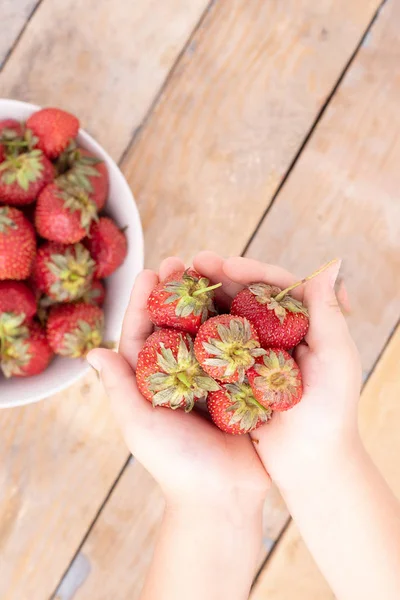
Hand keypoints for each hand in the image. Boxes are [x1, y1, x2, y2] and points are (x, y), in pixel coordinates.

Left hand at [87, 257, 268, 514]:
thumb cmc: (176, 465)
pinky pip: (240, 347)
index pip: (144, 333)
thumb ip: (118, 388)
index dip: (145, 301)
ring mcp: (213, 377)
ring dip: (211, 299)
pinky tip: (247, 298)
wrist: (223, 497)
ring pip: (209, 328)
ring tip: (215, 269)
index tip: (151, 272)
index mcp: (152, 381)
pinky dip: (242, 322)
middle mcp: (181, 374)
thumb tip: (90, 352)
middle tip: (184, 261)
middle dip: (179, 292)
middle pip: (178, 323)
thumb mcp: (140, 425)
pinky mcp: (242, 383)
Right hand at [191, 251, 361, 489]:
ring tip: (180, 282)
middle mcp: (277, 333)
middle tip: (193, 262)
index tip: (225, 264)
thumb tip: (329, 266)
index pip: (275, 286)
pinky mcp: (237, 375)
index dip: (250, 271)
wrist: (310, 462)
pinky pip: (215, 347)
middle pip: (246, 296)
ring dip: (206, 299)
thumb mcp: (337, 359)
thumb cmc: (331, 412)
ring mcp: (255, 353)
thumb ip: (329, 313)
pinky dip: (198, 332)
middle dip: (220, 278)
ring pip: (228, 317)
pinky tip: (178, 321)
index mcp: (303, 323)